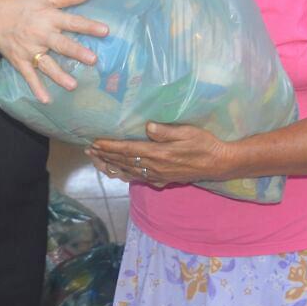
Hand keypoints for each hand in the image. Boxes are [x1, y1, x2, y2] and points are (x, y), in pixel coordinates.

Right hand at [0, 0, 107, 104]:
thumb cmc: (22, 6)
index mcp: (48, 17)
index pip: (71, 22)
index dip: (88, 26)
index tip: (105, 31)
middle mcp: (40, 34)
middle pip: (61, 44)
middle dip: (76, 52)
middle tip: (93, 59)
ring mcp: (29, 50)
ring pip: (46, 64)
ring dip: (59, 75)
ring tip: (72, 85)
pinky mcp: (20, 61)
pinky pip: (29, 76)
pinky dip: (36, 88)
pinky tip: (46, 100)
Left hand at [87, 122, 230, 186]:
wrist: (218, 164)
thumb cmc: (205, 144)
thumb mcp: (188, 132)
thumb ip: (167, 131)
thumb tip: (148, 126)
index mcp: (159, 154)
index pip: (128, 150)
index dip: (110, 146)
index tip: (95, 142)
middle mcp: (154, 167)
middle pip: (123, 161)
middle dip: (104, 155)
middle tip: (88, 150)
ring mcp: (157, 175)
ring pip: (127, 171)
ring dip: (110, 165)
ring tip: (95, 160)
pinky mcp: (161, 179)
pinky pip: (136, 177)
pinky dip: (122, 174)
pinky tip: (115, 171)